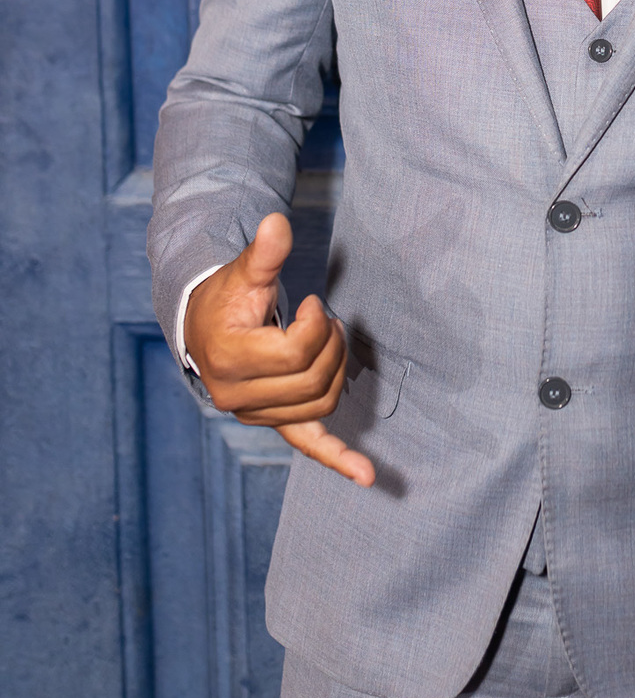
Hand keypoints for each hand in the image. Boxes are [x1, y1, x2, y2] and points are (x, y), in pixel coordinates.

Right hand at [183, 213, 374, 486]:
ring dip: (337, 371)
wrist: (203, 326)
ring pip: (320, 405)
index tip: (310, 303)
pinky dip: (338, 459)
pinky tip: (367, 476)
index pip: (295, 352)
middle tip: (326, 318)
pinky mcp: (272, 421)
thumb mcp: (243, 272)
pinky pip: (307, 445)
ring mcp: (255, 414)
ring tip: (329, 341)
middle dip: (331, 345)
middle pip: (312, 381)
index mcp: (228, 359)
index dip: (314, 324)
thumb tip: (276, 222)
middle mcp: (236, 397)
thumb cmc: (227, 296)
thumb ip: (264, 253)